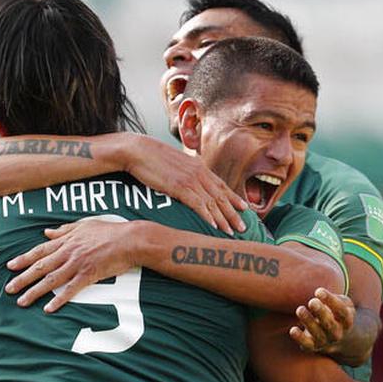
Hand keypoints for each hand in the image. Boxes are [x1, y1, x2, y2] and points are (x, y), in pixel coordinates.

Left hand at [5, 219, 140, 311]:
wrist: (131, 239)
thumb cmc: (110, 231)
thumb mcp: (84, 225)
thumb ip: (64, 230)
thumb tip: (47, 232)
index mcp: (67, 240)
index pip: (40, 251)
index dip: (24, 259)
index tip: (10, 266)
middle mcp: (68, 252)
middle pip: (40, 266)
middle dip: (23, 278)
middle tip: (8, 288)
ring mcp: (78, 264)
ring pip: (51, 279)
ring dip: (35, 291)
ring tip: (22, 301)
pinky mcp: (89, 275)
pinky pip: (71, 289)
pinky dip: (59, 299)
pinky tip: (48, 308)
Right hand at [123, 134, 247, 234]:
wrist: (137, 150)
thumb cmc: (151, 157)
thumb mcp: (174, 164)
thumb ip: (185, 172)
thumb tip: (187, 182)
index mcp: (198, 166)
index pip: (221, 184)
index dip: (234, 197)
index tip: (244, 208)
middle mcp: (198, 172)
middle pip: (221, 195)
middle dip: (234, 212)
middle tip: (244, 226)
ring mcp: (190, 179)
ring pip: (213, 201)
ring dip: (224, 218)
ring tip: (232, 231)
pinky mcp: (179, 186)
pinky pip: (198, 204)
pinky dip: (208, 215)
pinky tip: (214, 225)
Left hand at [289, 289, 355, 353]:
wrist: (339, 338)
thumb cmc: (337, 314)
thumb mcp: (343, 303)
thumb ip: (334, 298)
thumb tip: (320, 294)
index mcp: (347, 321)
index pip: (341, 311)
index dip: (331, 301)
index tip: (319, 291)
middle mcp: (337, 333)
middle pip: (330, 324)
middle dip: (321, 312)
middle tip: (312, 302)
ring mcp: (325, 341)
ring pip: (317, 334)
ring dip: (308, 322)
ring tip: (300, 309)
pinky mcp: (313, 346)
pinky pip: (306, 345)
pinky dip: (300, 339)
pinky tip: (293, 330)